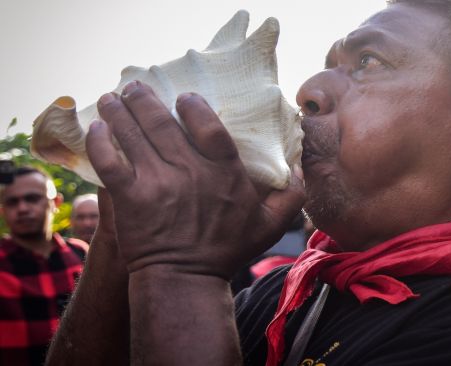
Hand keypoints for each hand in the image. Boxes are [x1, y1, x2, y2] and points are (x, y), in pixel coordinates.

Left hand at [86, 81, 304, 278]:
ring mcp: (157, 183)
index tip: (183, 97)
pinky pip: (110, 160)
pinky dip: (101, 141)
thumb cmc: (227, 252)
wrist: (184, 280)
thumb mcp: (271, 225)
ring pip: (134, 135)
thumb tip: (299, 166)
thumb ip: (291, 195)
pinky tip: (97, 127)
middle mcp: (189, 172)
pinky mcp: (129, 197)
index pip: (209, 127)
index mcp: (223, 174)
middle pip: (163, 123)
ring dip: (120, 110)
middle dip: (145, 99)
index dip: (194, 106)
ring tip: (114, 97)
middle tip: (136, 85)